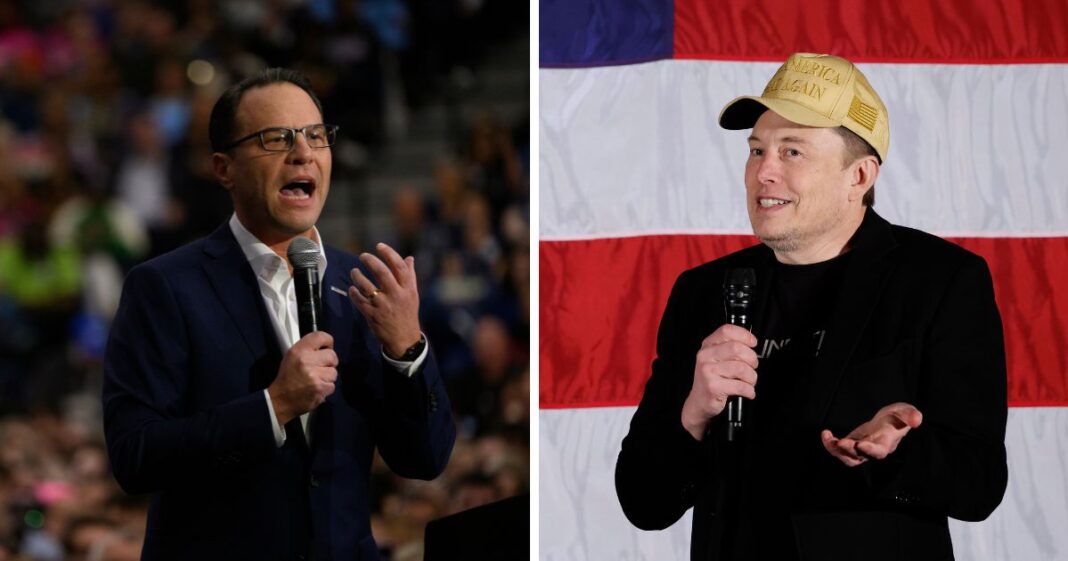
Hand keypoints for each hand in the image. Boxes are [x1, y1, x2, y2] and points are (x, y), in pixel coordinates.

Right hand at [268, 331, 337, 423]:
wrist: (280, 400)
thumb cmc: (287, 377)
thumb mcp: (291, 357)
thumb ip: (308, 349)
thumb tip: (325, 346)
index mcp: (298, 351)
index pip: (320, 336)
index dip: (328, 341)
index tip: (328, 347)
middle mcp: (306, 361)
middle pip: (332, 356)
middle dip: (330, 363)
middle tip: (321, 368)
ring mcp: (314, 375)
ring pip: (334, 372)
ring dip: (327, 377)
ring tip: (316, 380)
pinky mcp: (320, 388)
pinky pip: (332, 385)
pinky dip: (326, 388)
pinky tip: (316, 388)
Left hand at [348, 243, 421, 357]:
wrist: (404, 338)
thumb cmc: (407, 313)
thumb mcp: (413, 294)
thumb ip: (410, 275)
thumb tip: (409, 258)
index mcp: (408, 289)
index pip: (399, 266)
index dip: (389, 253)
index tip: (379, 246)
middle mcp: (396, 296)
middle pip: (382, 273)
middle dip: (371, 261)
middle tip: (363, 256)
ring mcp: (383, 306)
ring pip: (367, 286)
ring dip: (358, 276)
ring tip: (354, 272)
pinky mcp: (372, 316)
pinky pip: (359, 300)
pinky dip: (354, 293)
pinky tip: (352, 289)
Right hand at [680, 324, 758, 439]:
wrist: (698, 402)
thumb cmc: (713, 379)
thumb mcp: (716, 358)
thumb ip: (729, 347)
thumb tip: (751, 343)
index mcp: (708, 345)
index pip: (727, 330)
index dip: (744, 335)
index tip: (753, 344)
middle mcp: (705, 356)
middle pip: (737, 348)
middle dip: (752, 359)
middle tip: (752, 367)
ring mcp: (708, 371)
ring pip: (741, 368)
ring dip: (752, 377)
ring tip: (750, 382)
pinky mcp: (713, 387)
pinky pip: (741, 386)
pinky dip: (749, 391)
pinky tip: (747, 392)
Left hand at [820, 402, 922, 466]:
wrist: (889, 421)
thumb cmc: (899, 417)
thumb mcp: (906, 411)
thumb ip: (911, 415)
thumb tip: (917, 420)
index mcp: (887, 442)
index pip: (879, 451)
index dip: (870, 450)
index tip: (860, 444)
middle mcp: (874, 450)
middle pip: (861, 457)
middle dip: (849, 451)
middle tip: (839, 442)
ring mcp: (862, 449)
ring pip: (848, 458)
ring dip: (836, 451)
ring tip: (827, 437)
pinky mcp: (852, 445)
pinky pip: (840, 451)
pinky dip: (831, 444)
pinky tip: (825, 434)